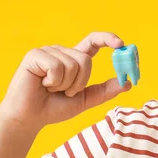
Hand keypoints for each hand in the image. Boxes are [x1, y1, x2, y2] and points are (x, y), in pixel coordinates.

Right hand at [0, 32, 130, 129]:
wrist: (29, 119)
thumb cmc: (53, 109)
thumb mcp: (85, 100)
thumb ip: (105, 91)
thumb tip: (128, 83)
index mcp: (73, 60)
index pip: (93, 42)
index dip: (107, 39)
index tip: (121, 44)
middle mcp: (61, 52)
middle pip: (85, 59)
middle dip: (80, 82)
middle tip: (66, 93)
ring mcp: (47, 51)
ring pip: (73, 63)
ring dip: (66, 84)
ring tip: (51, 89)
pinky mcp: (35, 55)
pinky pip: (57, 66)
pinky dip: (53, 82)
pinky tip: (42, 85)